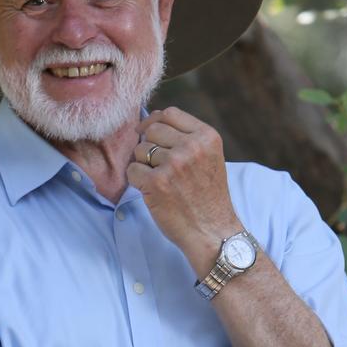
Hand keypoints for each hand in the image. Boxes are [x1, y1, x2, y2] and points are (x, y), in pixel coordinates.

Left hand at [126, 107, 240, 261]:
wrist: (213, 232)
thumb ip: (188, 138)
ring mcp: (174, 164)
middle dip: (149, 145)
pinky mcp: (157, 183)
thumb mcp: (209, 158)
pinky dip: (137, 181)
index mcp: (207, 137)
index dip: (155, 122)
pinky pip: (133, 170)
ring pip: (140, 150)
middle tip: (157, 166)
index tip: (149, 133)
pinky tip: (152, 192)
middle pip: (152, 130)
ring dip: (143, 165)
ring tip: (161, 182)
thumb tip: (153, 120)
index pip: (170, 114)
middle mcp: (191, 147)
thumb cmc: (208, 197)